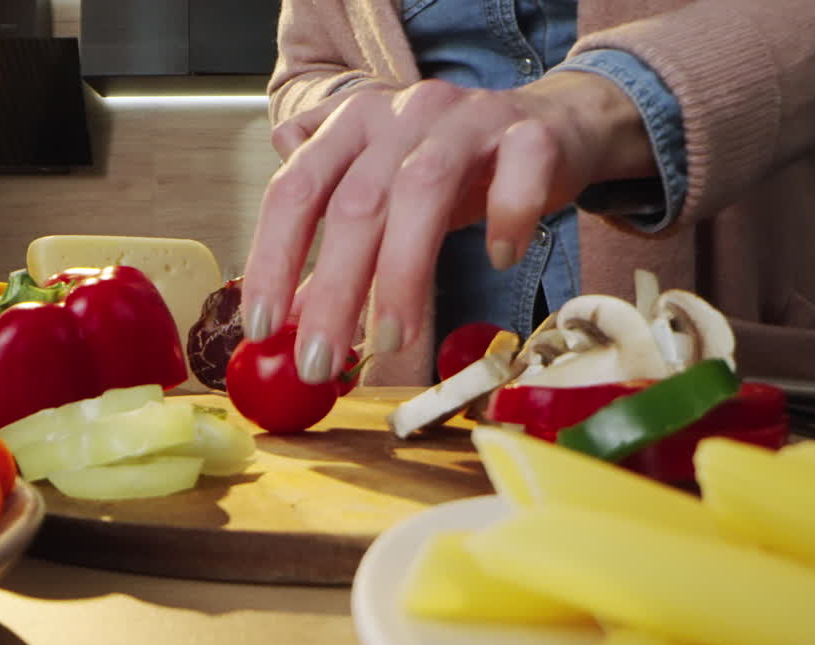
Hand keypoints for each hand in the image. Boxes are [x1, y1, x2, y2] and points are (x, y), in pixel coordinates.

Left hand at [242, 71, 654, 383]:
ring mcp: (468, 120)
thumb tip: (290, 316)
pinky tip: (498, 260)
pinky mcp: (531, 135)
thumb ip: (336, 247)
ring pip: (423, 191)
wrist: (552, 129)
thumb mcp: (387, 200)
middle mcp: (403, 114)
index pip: (295, 189)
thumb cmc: (460, 172)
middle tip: (320, 361)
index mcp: (353, 125)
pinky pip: (517, 177)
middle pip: (356, 202)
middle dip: (333, 290)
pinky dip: (505, 221)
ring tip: (391, 340)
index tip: (262, 328)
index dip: (272, 259)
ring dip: (402, 275)